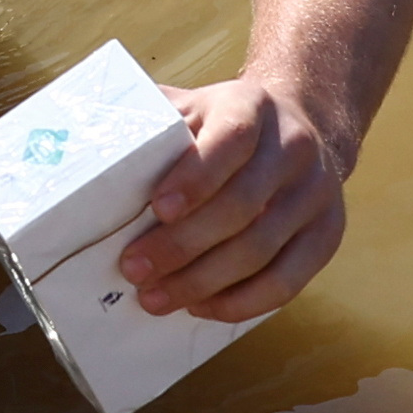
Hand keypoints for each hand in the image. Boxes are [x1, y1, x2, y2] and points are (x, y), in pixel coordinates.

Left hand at [121, 71, 353, 321]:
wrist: (301, 125)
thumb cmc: (222, 123)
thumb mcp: (190, 104)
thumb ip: (150, 120)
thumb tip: (84, 144)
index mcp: (253, 107)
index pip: (231, 139)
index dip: (196, 177)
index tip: (157, 208)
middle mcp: (294, 147)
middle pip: (242, 206)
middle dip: (183, 245)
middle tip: (135, 269)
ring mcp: (317, 193)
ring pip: (262, 250)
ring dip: (204, 282)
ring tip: (156, 298)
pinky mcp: (327, 235)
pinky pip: (288, 281)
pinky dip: (242, 302)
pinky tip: (203, 307)